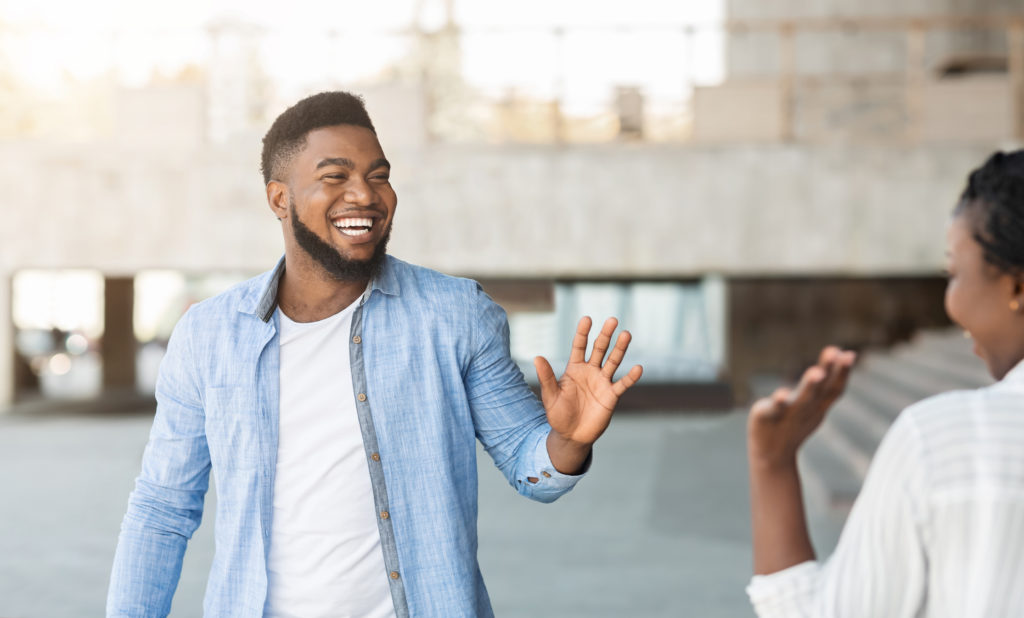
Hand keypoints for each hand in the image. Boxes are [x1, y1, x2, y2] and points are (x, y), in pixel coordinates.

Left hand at [534, 316, 643, 446]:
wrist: (571, 435)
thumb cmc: (558, 414)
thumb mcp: (550, 396)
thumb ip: (547, 377)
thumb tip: (537, 357)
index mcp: (574, 369)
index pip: (579, 346)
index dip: (583, 333)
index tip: (587, 319)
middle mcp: (590, 372)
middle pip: (599, 349)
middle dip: (605, 335)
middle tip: (612, 320)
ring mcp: (602, 382)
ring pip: (613, 362)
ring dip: (620, 349)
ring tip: (626, 334)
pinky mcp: (611, 396)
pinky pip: (623, 384)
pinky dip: (631, 377)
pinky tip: (638, 368)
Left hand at [747, 346, 855, 468]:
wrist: (772, 455)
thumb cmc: (796, 423)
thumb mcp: (816, 403)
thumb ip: (827, 381)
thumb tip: (845, 352)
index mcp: (819, 405)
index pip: (835, 387)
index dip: (843, 371)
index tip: (849, 354)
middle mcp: (807, 408)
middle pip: (821, 389)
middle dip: (830, 370)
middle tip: (835, 352)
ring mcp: (788, 413)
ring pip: (802, 399)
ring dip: (810, 385)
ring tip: (816, 372)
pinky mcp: (768, 416)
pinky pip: (774, 409)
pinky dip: (778, 401)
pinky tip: (780, 394)